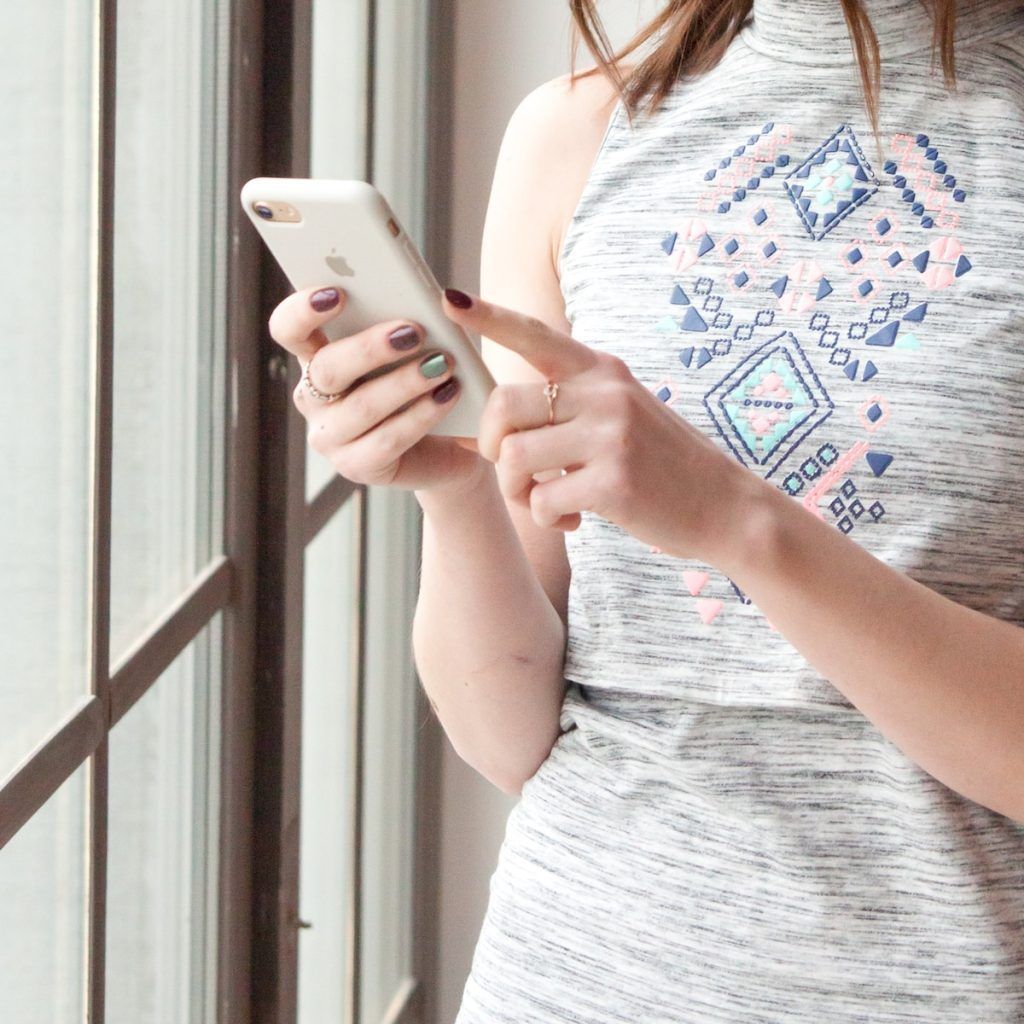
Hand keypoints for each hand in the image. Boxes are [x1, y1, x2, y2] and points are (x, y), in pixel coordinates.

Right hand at [268, 284, 484, 491]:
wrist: (447, 446)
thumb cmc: (422, 384)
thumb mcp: (413, 350)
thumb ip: (406, 323)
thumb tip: (435, 300)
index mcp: (316, 357)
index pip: (289, 330)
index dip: (303, 311)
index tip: (338, 293)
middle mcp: (314, 398)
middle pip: (327, 368)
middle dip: (371, 347)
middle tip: (414, 331)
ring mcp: (330, 437)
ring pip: (361, 406)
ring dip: (405, 381)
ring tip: (443, 364)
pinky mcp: (356, 466)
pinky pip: (387, 440)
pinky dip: (421, 414)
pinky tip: (447, 396)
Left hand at [440, 287, 769, 566]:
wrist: (725, 506)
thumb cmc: (662, 464)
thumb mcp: (623, 413)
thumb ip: (570, 405)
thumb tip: (495, 421)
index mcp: (602, 371)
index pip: (535, 334)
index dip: (488, 317)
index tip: (449, 300)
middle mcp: (605, 393)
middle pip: (504, 404)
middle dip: (492, 446)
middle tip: (514, 472)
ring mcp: (611, 435)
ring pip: (514, 457)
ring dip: (516, 491)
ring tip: (544, 501)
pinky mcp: (614, 481)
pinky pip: (542, 500)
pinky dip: (546, 518)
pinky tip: (572, 520)